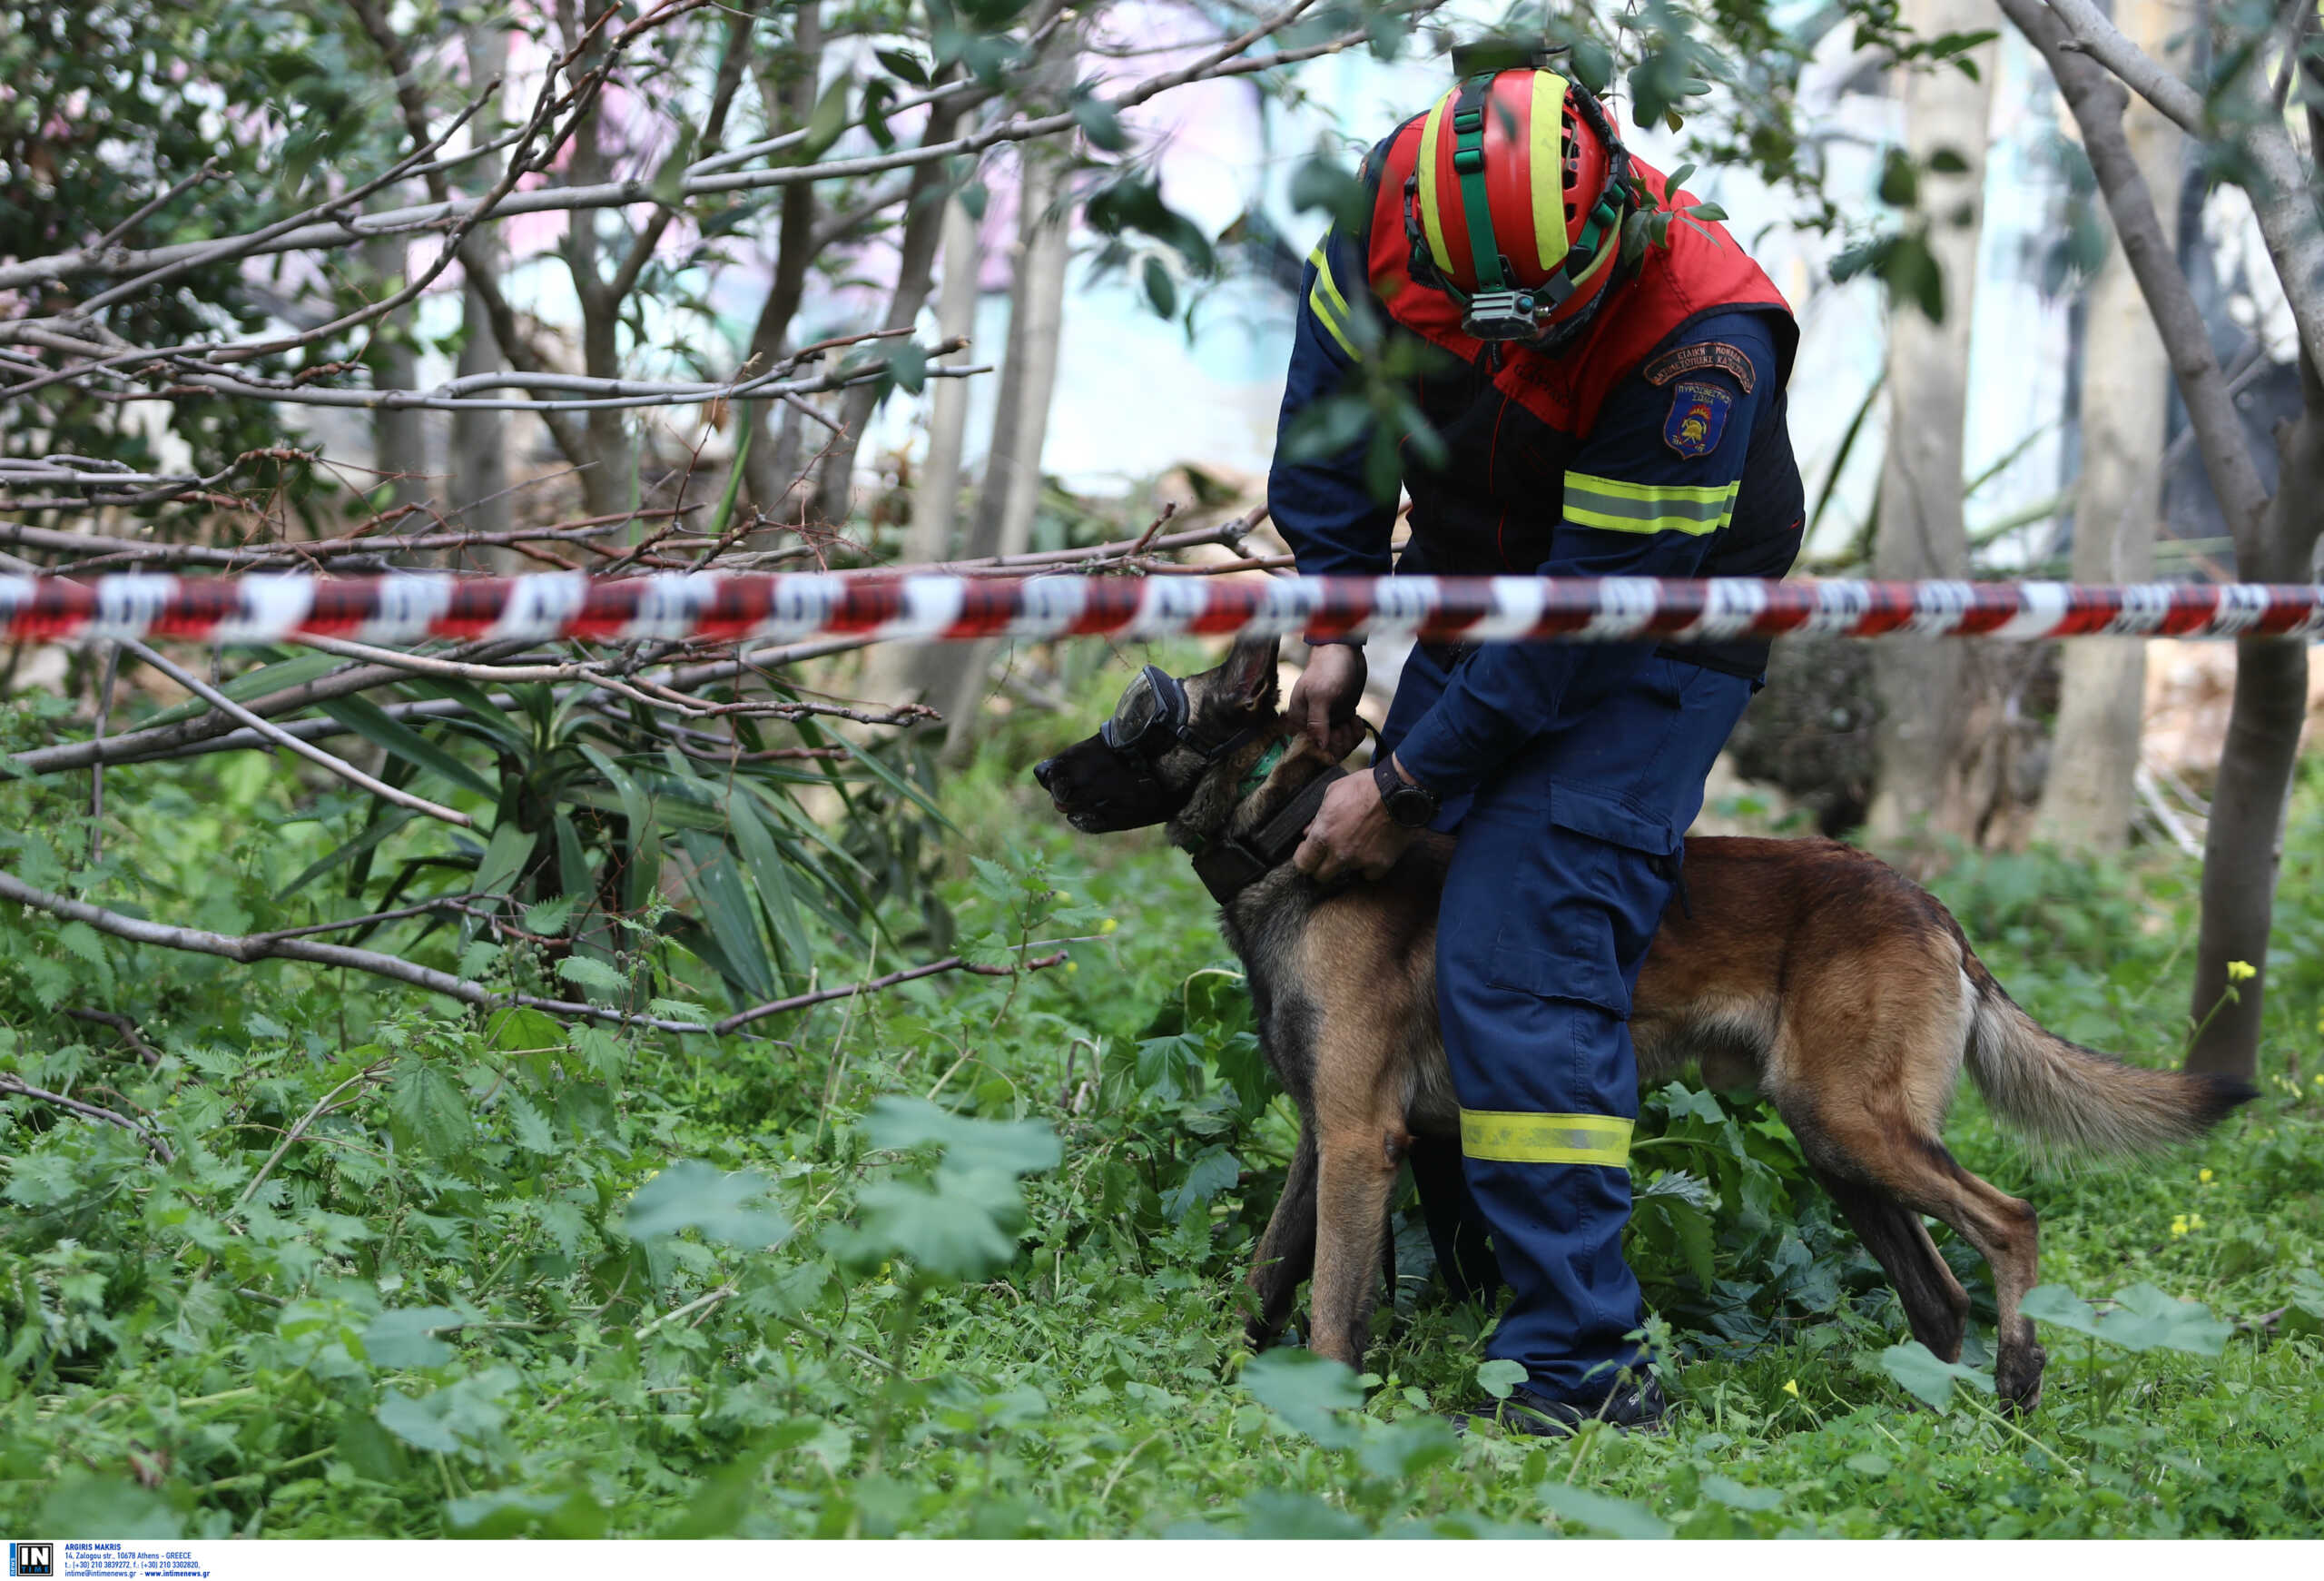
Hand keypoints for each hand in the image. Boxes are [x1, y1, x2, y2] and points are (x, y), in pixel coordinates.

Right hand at [1286, 644, 1367, 761]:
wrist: (1345, 651)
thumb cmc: (1329, 669)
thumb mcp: (1321, 695)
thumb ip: (1317, 723)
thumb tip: (1319, 747)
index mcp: (1299, 719)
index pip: (1311, 748)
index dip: (1327, 747)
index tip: (1338, 732)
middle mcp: (1311, 723)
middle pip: (1327, 750)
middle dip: (1341, 741)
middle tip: (1347, 724)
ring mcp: (1328, 721)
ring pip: (1341, 744)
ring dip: (1350, 736)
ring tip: (1353, 720)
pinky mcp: (1341, 717)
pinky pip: (1349, 735)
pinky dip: (1356, 731)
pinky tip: (1356, 718)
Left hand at [1293, 765, 1418, 885]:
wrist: (1399, 791)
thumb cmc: (1364, 787)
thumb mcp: (1333, 793)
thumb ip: (1318, 816)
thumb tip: (1309, 832)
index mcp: (1323, 835)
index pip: (1303, 863)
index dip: (1303, 859)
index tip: (1307, 853)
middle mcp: (1339, 853)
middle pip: (1322, 876)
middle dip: (1322, 867)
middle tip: (1328, 854)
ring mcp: (1361, 861)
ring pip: (1346, 873)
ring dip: (1347, 863)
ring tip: (1356, 845)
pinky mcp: (1381, 864)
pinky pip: (1369, 874)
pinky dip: (1369, 866)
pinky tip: (1371, 852)